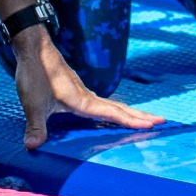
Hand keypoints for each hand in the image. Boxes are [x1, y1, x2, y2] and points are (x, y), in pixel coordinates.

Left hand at [11, 26, 158, 149]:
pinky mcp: (76, 90)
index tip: (151, 125)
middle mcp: (87, 96)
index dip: (131, 121)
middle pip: (120, 108)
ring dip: (130, 112)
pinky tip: (111, 112)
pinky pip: (102, 102)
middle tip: (163, 121)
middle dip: (140, 116)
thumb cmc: (35, 75)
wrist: (33, 48)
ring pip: (112, 104)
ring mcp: (83, 91)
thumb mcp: (32, 104)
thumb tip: (32, 147)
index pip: (112, 113)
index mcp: (82, 101)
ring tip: (145, 119)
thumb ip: (36, 126)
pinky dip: (114, 109)